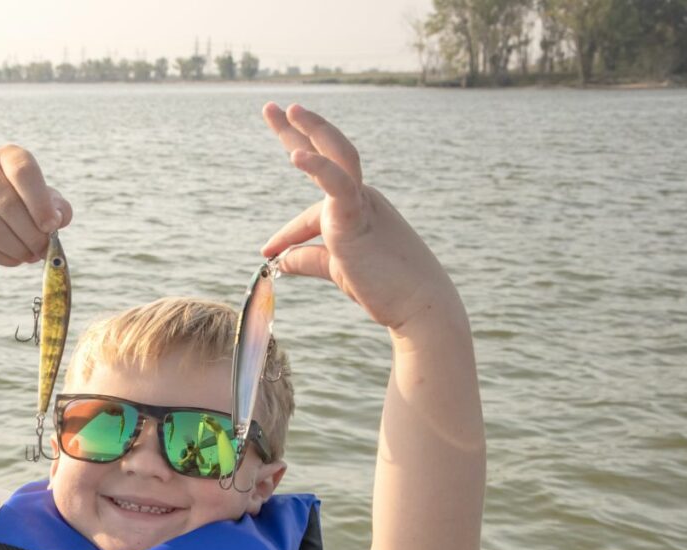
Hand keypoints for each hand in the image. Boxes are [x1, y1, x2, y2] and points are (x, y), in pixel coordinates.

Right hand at [0, 145, 72, 271]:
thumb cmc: (22, 211)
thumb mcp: (44, 205)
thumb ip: (57, 208)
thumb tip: (57, 219)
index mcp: (7, 156)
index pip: (23, 170)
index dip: (39, 201)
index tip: (51, 226)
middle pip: (7, 203)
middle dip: (31, 233)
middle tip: (43, 249)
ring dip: (17, 248)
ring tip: (31, 256)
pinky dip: (2, 257)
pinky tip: (14, 259)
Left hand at [262, 103, 454, 332]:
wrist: (419, 306)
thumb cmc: (385, 288)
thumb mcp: (339, 269)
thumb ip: (310, 259)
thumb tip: (279, 261)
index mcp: (358, 208)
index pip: (312, 213)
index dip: (287, 235)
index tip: (267, 253)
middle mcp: (362, 198)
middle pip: (327, 155)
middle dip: (298, 131)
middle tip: (274, 107)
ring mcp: (362, 204)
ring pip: (338, 158)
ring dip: (312, 131)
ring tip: (288, 109)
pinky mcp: (359, 217)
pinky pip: (338, 185)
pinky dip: (318, 167)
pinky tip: (296, 154)